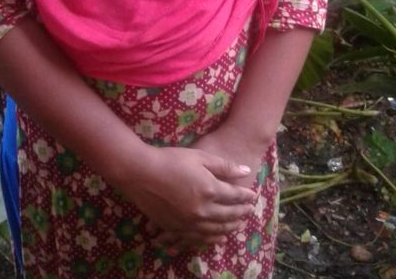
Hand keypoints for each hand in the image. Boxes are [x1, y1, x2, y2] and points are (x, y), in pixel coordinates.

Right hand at [150, 126, 268, 252]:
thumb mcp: (200, 156)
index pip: (234, 196)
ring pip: (215, 230)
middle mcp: (203, 210)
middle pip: (227, 215)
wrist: (141, 173)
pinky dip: (211, 238)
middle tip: (249, 211)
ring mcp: (189, 222)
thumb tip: (246, 172)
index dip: (245, 196)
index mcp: (210, 190)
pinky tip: (217, 238)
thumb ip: (224, 166)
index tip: (253, 196)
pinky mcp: (177, 228)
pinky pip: (199, 238)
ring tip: (238, 226)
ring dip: (229, 228)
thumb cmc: (171, 159)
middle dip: (241, 213)